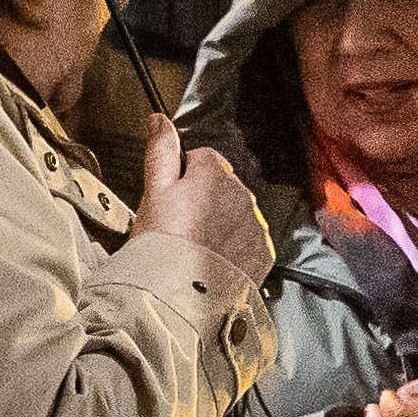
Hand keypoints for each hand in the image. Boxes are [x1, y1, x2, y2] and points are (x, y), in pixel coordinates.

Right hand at [137, 118, 269, 284]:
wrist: (180, 296)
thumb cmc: (161, 244)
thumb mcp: (153, 191)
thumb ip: (161, 150)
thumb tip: (160, 120)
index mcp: (215, 173)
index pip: (202, 159)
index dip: (181, 179)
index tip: (169, 202)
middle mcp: (243, 194)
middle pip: (222, 187)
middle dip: (203, 202)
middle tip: (177, 230)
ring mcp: (256, 225)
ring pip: (236, 214)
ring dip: (220, 225)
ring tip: (194, 250)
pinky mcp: (264, 253)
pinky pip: (249, 242)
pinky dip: (234, 249)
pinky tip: (212, 263)